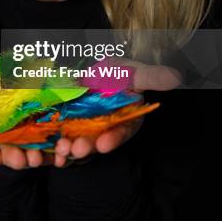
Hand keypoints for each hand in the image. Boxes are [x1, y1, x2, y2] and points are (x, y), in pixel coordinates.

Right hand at [0, 72, 72, 169]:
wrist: (9, 80)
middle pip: (0, 155)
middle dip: (9, 158)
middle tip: (17, 159)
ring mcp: (13, 142)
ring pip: (21, 154)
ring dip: (28, 157)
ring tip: (35, 157)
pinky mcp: (34, 137)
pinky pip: (40, 149)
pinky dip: (47, 151)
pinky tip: (53, 151)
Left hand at [54, 59, 181, 164]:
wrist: (92, 68)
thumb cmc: (118, 72)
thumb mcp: (134, 71)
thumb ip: (152, 77)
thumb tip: (176, 77)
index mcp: (124, 119)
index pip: (122, 131)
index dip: (114, 138)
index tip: (105, 144)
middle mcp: (104, 129)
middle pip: (96, 143)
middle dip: (87, 147)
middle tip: (77, 149)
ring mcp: (83, 130)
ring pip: (77, 145)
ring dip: (68, 150)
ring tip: (61, 149)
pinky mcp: (64, 128)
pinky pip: (57, 141)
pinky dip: (50, 150)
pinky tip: (44, 152)